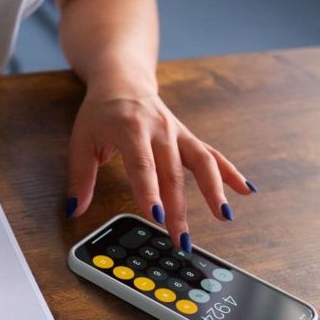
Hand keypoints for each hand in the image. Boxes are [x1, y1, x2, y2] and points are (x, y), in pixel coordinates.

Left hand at [65, 89, 255, 251]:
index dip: (149, 190)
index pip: (142, 165)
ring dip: (215, 191)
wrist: (123, 80)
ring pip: (201, 163)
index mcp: (131, 129)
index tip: (155, 214)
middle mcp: (160, 130)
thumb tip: (74, 210)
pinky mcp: (188, 138)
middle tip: (181, 239)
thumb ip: (79, 178)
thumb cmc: (101, 113)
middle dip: (179, 209)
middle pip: (173, 174)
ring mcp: (178, 134)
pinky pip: (212, 155)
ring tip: (224, 216)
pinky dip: (230, 173)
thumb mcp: (81, 141)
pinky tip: (245, 191)